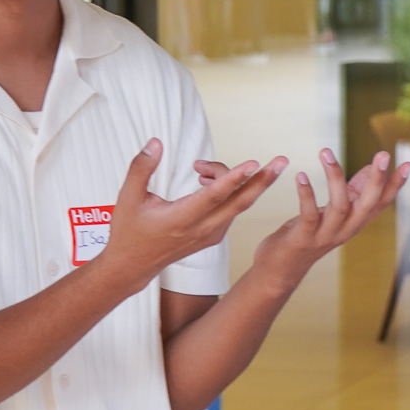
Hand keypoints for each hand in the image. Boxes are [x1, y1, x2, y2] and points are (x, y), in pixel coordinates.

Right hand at [98, 139, 284, 286]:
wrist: (132, 267)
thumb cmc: (129, 231)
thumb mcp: (127, 198)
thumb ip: (142, 168)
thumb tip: (156, 143)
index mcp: (181, 219)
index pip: (214, 196)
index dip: (235, 177)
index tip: (254, 163)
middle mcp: (201, 229)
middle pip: (240, 202)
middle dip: (263, 180)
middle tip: (282, 160)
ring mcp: (210, 235)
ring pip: (236, 205)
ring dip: (239, 182)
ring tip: (219, 166)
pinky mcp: (213, 237)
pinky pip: (230, 211)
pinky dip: (231, 192)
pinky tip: (213, 179)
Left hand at [252, 149, 409, 287]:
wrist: (281, 271)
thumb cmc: (307, 235)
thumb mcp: (333, 213)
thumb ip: (352, 192)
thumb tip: (371, 169)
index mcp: (354, 223)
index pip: (381, 203)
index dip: (396, 186)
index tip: (409, 164)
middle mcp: (346, 231)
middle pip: (367, 205)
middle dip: (377, 180)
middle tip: (383, 154)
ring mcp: (325, 236)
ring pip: (339, 206)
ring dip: (334, 177)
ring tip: (325, 151)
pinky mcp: (303, 239)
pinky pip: (308, 214)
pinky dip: (306, 194)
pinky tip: (301, 175)